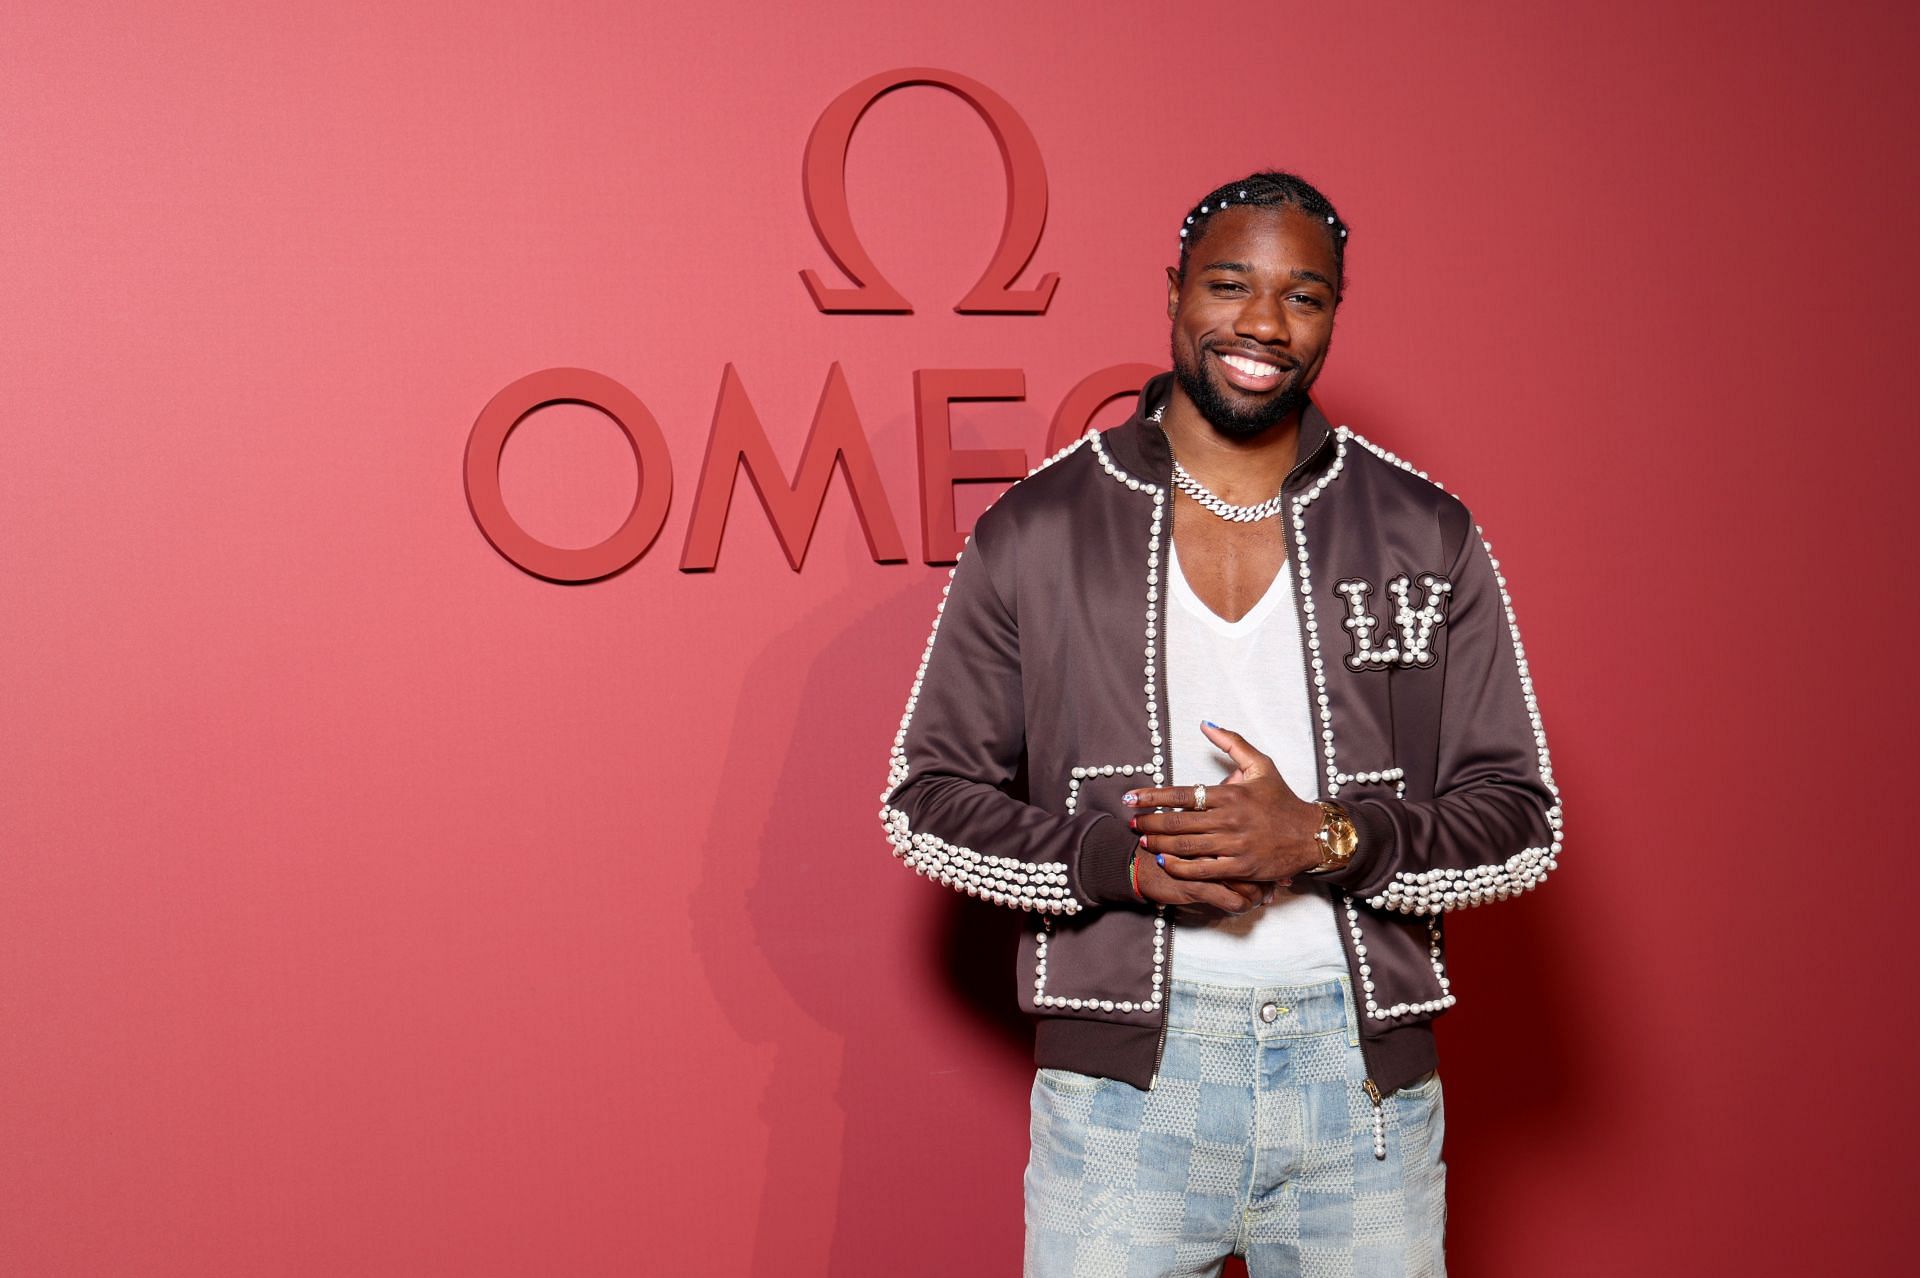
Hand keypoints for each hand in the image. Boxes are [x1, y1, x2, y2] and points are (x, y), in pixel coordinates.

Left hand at [1124, 722, 1324, 887]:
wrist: (1311, 834)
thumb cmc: (1282, 799)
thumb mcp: (1261, 765)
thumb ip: (1232, 743)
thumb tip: (1205, 724)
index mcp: (1230, 793)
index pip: (1181, 793)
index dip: (1151, 797)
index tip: (1130, 799)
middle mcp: (1230, 819)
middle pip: (1178, 822)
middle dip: (1149, 822)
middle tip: (1132, 823)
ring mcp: (1235, 844)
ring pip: (1186, 846)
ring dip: (1159, 844)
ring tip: (1143, 840)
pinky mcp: (1241, 867)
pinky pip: (1203, 869)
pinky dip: (1181, 867)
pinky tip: (1166, 862)